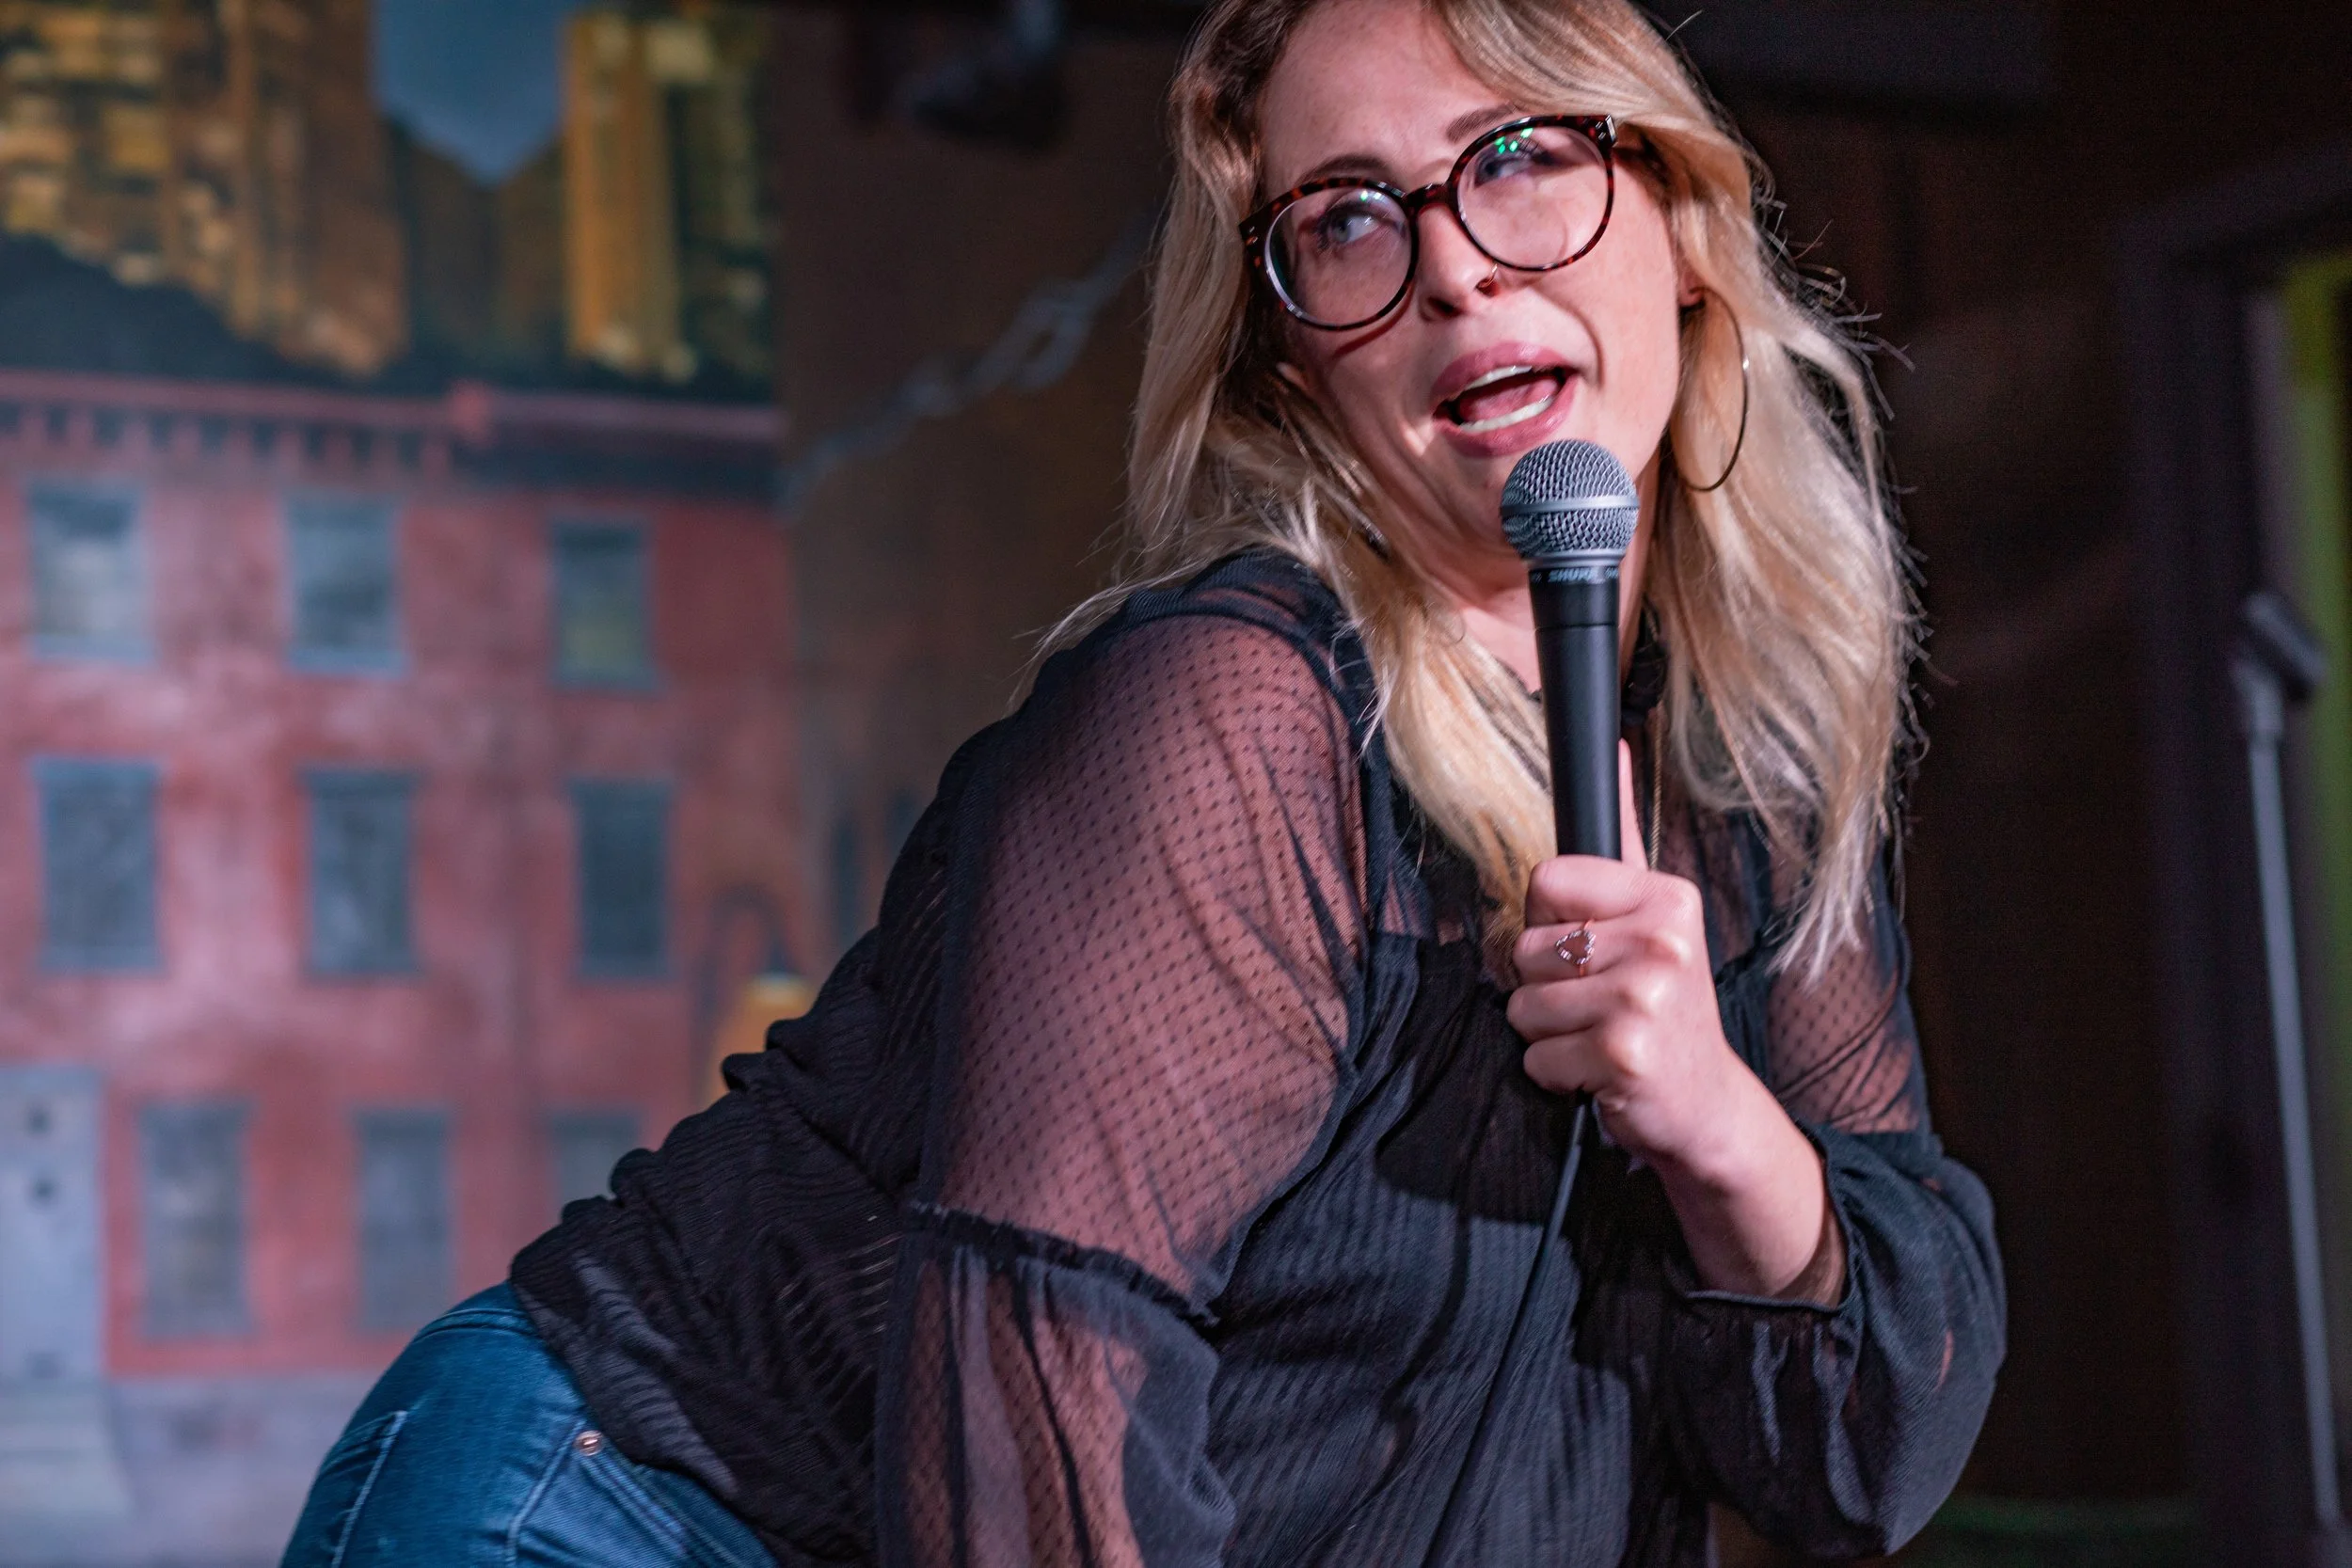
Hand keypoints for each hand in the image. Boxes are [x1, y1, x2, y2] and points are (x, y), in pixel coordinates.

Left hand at [1507, 742, 1747, 1171]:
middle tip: (1600, 1005)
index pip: (1546, 881)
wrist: (1705, 1105)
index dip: (1548, 923)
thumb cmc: (1665, 1009)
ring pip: (1523, 1006)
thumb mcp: (1654, 917)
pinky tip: (1602, 1075)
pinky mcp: (1625, 1053)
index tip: (1589, 949)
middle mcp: (1663, 940)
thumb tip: (1614, 747)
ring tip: (1599, 1037)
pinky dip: (1557, 1076)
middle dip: (1545, 987)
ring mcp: (1646, 997)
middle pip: (1527, 949)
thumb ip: (1623, 839)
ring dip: (1548, 1035)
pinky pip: (1536, 1058)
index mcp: (1667, 896)